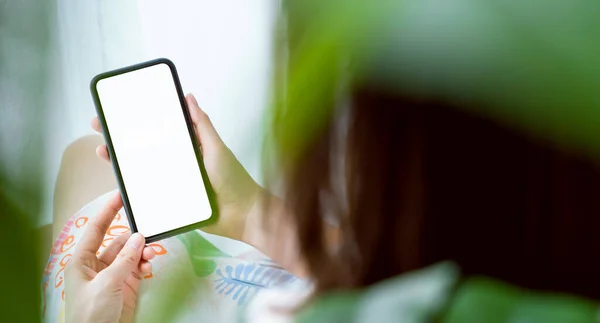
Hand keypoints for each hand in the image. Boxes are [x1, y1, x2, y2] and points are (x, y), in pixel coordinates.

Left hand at [65, 193, 155, 322]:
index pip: (96, 229)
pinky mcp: (127, 285)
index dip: (108, 211)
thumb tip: (139, 236)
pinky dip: (146, 264)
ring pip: (132, 254)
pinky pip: (138, 267)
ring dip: (143, 251)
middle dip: (134, 237)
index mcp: (82, 261)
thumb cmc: (91, 313)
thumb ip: (124, 259)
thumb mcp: (106, 284)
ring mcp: (114, 275)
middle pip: (119, 241)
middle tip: (150, 231)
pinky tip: (150, 265)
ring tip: (152, 254)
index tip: (120, 195)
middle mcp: (98, 264)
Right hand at [91, 93, 261, 242]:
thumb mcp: (216, 148)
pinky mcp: (170, 203)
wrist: (241, 216)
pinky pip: (148, 194)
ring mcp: (172, 184)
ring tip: (103, 151)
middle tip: (98, 128)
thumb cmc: (233, 179)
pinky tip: (117, 183)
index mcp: (188, 148)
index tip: (118, 111)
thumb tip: (188, 96)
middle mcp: (178, 164)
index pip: (159, 131)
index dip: (139, 122)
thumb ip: (202, 125)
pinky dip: (132, 190)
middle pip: (144, 150)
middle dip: (121, 140)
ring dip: (121, 162)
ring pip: (142, 171)